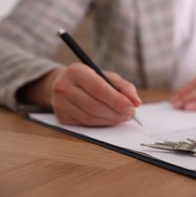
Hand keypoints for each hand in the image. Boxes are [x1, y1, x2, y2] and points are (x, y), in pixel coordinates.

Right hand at [20, 63, 140, 125]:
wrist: (66, 83)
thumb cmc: (92, 79)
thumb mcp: (107, 76)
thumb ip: (124, 87)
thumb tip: (136, 102)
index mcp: (76, 71)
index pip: (99, 89)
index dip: (117, 100)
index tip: (132, 107)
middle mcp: (63, 87)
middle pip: (94, 106)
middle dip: (116, 112)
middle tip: (130, 114)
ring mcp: (59, 103)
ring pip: (89, 118)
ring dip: (110, 120)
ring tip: (122, 117)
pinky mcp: (61, 117)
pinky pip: (85, 124)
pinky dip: (101, 123)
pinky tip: (110, 119)